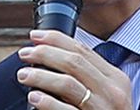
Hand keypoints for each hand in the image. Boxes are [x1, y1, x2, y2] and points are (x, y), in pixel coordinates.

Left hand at [17, 30, 132, 108]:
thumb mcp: (108, 94)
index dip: (56, 39)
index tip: (35, 37)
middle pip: (74, 62)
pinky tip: (35, 97)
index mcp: (115, 78)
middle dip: (45, 53)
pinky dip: (48, 102)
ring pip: (68, 83)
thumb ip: (89, 76)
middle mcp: (112, 91)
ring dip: (41, 76)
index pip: (83, 50)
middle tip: (24, 54)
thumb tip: (54, 55)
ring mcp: (102, 109)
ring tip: (24, 75)